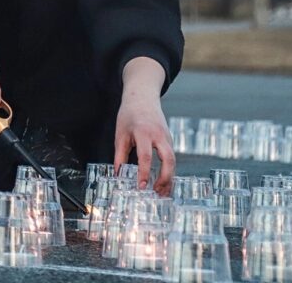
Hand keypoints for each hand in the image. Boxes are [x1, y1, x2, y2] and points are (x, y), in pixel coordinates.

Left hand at [114, 57, 174, 195]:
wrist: (143, 97)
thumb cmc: (129, 115)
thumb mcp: (120, 134)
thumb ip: (120, 155)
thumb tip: (118, 175)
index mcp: (143, 132)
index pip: (145, 156)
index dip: (144, 173)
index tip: (141, 187)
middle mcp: (159, 135)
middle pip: (168, 160)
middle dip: (165, 178)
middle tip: (157, 193)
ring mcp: (167, 137)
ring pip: (173, 160)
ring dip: (169, 178)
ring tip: (162, 193)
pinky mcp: (170, 140)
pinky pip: (172, 158)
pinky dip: (170, 171)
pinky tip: (165, 183)